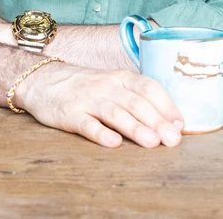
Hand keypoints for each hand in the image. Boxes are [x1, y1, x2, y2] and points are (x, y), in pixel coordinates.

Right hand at [16, 63, 183, 148]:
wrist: (43, 80)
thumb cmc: (87, 87)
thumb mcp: (113, 84)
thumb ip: (137, 99)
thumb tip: (170, 122)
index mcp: (121, 78)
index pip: (149, 88)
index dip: (166, 106)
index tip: (180, 125)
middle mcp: (106, 86)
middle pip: (136, 103)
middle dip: (157, 121)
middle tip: (173, 140)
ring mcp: (87, 100)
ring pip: (115, 113)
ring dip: (135, 128)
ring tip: (152, 143)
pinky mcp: (68, 115)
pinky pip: (86, 124)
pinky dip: (100, 133)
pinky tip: (114, 144)